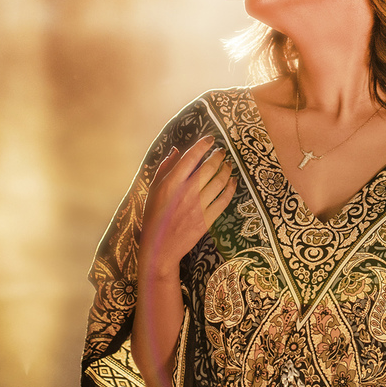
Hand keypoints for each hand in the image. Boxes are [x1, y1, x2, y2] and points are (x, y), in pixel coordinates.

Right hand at [138, 136, 235, 277]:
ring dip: (226, 169)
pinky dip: (231, 188)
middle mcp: (187, 192)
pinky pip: (224, 199)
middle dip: (218, 155)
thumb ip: (165, 168)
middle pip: (209, 167)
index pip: (191, 157)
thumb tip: (176, 150)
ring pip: (219, 181)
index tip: (210, 139)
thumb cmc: (154, 216)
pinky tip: (232, 181)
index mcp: (171, 183)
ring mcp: (199, 206)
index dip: (203, 145)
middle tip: (221, 151)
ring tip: (228, 164)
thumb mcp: (153, 190)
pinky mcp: (207, 219)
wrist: (161, 247)